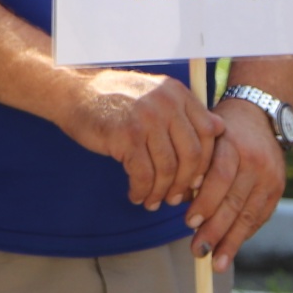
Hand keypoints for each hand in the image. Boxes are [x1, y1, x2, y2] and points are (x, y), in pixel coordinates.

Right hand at [57, 68, 222, 210]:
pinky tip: (136, 195)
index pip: (208, 131)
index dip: (206, 161)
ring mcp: (146, 119)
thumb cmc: (115, 98)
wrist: (74, 92)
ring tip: (152, 200)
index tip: (196, 180)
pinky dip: (142, 191)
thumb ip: (185, 111)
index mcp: (176, 93)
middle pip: (192, 154)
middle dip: (186, 183)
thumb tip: (218, 129)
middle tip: (175, 198)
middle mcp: (166, 103)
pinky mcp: (126, 136)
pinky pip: (143, 174)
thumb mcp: (155, 94)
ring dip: (162, 191)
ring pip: (168, 168)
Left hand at [185, 97, 286, 270]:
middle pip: (235, 201)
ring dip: (231, 241)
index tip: (188, 223)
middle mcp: (256, 160)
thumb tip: (182, 201)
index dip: (204, 202)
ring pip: (249, 214)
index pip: (219, 177)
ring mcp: (270, 175)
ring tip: (216, 263)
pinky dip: (244, 234)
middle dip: (215, 230)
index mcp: (233, 144)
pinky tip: (231, 249)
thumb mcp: (206, 135)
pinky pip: (260, 217)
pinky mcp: (278, 188)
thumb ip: (196, 163)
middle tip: (197, 251)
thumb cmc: (221, 128)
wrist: (258, 114)